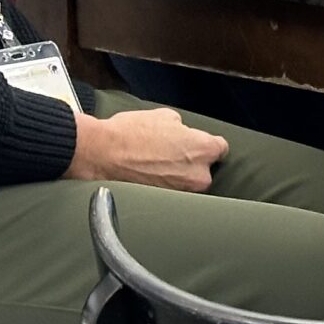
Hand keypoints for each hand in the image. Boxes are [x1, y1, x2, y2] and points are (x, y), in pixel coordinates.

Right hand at [66, 105, 227, 190]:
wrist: (102, 154)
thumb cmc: (130, 134)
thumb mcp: (164, 116)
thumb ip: (183, 127)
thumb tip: (182, 132)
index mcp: (203, 149)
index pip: (221, 149)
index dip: (207, 145)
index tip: (198, 146)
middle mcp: (198, 176)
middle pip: (205, 170)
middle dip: (191, 163)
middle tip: (171, 155)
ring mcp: (181, 194)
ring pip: (186, 184)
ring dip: (176, 178)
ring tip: (154, 167)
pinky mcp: (163, 206)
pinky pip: (170, 196)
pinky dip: (162, 189)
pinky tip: (147, 177)